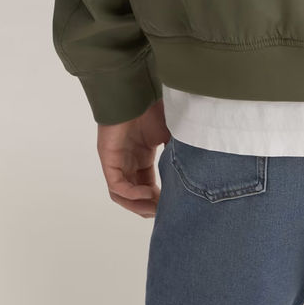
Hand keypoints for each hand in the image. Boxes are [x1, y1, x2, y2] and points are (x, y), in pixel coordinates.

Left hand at [97, 98, 171, 217]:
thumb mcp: (172, 134)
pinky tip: (147, 194)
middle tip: (165, 212)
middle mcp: (128, 162)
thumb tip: (195, 169)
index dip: (159, 197)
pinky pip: (117, 186)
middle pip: (135, 194)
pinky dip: (131, 194)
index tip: (173, 204)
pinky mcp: (108, 160)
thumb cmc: (153, 108)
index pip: (147, 184)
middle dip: (149, 206)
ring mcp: (117, 162)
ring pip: (123, 195)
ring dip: (138, 205)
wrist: (136, 92)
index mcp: (142, 156)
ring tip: (154, 210)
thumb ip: (178, 153)